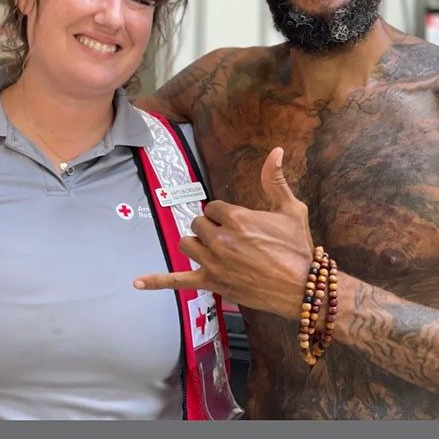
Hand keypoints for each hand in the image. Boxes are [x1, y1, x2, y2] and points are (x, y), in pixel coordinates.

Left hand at [133, 147, 314, 319]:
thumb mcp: (291, 209)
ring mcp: (213, 261)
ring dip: (197, 244)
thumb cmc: (297, 247)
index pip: (213, 206)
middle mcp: (220, 238)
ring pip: (187, 244)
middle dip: (212, 228)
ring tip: (214, 249)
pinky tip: (136, 282)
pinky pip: (177, 281)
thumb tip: (276, 150)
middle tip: (233, 238)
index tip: (240, 223)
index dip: (225, 213)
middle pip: (198, 224)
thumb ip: (275, 179)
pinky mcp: (211, 282)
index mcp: (236, 217)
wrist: (302, 287)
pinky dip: (156, 281)